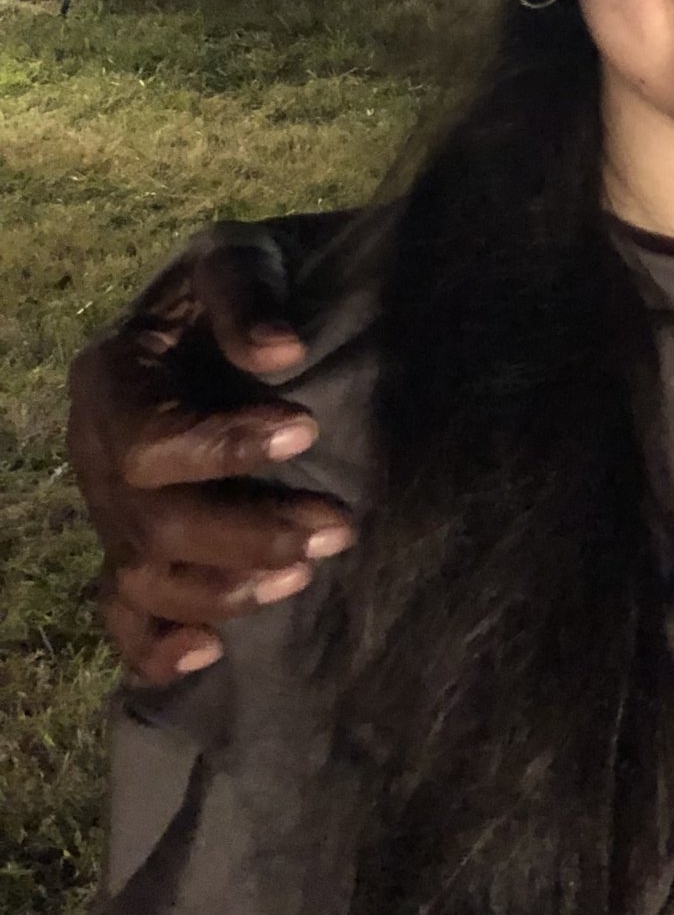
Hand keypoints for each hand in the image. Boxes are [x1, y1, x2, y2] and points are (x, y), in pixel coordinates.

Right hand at [67, 230, 354, 683]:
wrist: (236, 311)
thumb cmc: (240, 284)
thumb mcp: (240, 257)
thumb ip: (247, 294)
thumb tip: (279, 352)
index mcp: (110, 377)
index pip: (148, 440)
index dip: (222, 446)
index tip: (308, 428)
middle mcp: (96, 451)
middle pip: (151, 523)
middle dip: (245, 534)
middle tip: (335, 527)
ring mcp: (110, 507)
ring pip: (144, 577)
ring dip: (223, 589)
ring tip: (304, 574)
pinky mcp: (133, 544)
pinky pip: (123, 613)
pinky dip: (155, 645)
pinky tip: (206, 656)